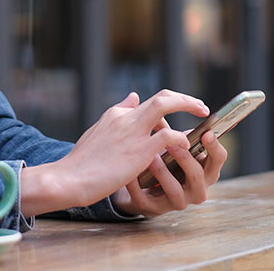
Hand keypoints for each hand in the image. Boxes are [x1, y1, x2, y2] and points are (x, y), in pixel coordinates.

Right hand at [20, 89, 212, 216]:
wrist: (71, 177)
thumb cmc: (83, 161)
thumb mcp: (98, 132)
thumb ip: (118, 115)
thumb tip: (133, 97)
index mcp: (115, 114)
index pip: (146, 101)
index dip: (169, 102)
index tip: (182, 107)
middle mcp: (125, 116)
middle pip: (160, 96)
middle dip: (184, 99)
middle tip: (201, 107)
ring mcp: (132, 131)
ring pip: (164, 105)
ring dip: (187, 108)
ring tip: (203, 119)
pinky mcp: (140, 149)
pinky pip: (169, 135)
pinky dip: (181, 138)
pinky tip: (186, 146)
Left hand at [111, 129, 226, 216]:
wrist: (137, 187)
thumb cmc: (160, 160)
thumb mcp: (167, 144)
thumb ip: (170, 129)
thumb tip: (167, 99)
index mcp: (202, 169)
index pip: (218, 159)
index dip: (215, 147)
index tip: (207, 133)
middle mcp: (195, 188)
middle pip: (199, 175)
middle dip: (186, 158)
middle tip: (172, 143)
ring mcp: (175, 201)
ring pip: (175, 190)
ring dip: (163, 172)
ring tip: (151, 158)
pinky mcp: (152, 209)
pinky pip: (145, 198)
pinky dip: (137, 184)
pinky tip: (129, 173)